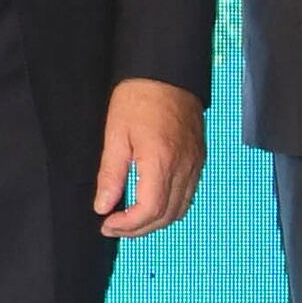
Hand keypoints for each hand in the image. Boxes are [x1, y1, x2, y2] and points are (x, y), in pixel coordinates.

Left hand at [95, 76, 205, 238]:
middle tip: (114, 226)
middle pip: (166, 216)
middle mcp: (183, 167)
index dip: (127, 225)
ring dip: (155, 222)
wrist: (167, 73)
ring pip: (180, 210)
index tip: (107, 223)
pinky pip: (188, 195)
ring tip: (130, 219)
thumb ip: (110, 174)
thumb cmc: (139, 98)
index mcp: (161, 161)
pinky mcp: (198, 160)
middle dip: (139, 229)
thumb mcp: (115, 134)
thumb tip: (103, 205)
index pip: (149, 210)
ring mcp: (194, 165)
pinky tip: (150, 202)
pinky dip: (169, 208)